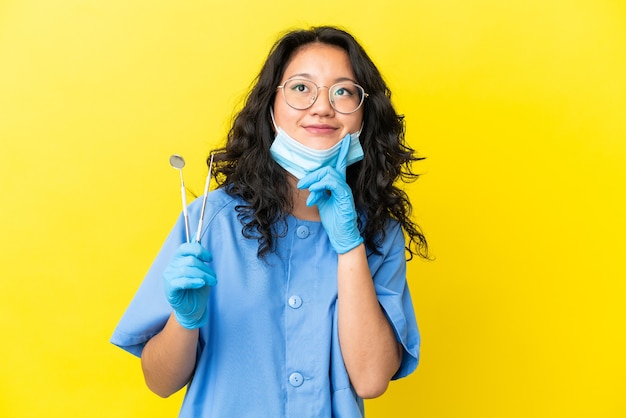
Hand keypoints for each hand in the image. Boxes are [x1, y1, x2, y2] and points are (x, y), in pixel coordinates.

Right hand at [162, 242, 215, 328]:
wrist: (194, 308)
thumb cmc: (197, 288)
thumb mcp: (200, 269)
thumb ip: (197, 253)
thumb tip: (196, 235)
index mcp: (178, 259)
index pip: (185, 247)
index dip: (199, 250)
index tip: (210, 258)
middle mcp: (171, 266)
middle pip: (190, 260)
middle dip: (205, 268)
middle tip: (214, 277)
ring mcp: (169, 277)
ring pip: (187, 270)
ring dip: (203, 276)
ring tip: (211, 282)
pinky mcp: (170, 289)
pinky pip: (181, 281)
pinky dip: (193, 281)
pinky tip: (201, 284)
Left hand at [297, 135, 362, 253]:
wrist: (342, 235)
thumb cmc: (334, 220)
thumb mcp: (322, 202)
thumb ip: (318, 191)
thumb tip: (310, 184)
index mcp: (338, 185)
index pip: (340, 164)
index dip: (343, 151)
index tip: (346, 138)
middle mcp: (343, 185)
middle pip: (327, 168)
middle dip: (312, 174)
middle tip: (301, 184)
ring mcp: (345, 190)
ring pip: (329, 173)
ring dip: (314, 180)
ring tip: (306, 190)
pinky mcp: (345, 196)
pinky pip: (332, 183)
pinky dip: (321, 186)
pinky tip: (314, 195)